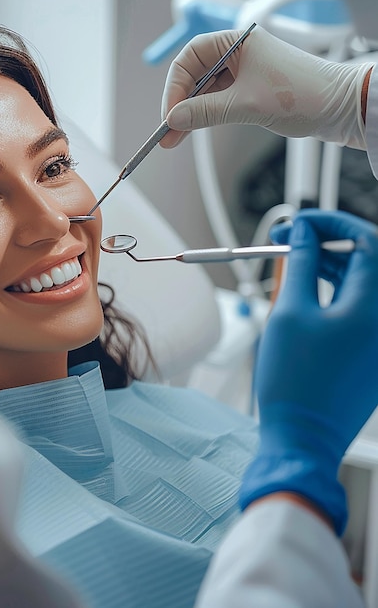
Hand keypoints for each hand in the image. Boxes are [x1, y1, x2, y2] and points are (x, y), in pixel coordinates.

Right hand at [159, 26, 372, 149]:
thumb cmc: (302, 94)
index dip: (175, 86)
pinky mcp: (247, 91)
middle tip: (165, 131)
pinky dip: (202, 117)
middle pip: (193, 76)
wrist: (338, 108)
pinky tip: (189, 131)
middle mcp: (237, 54)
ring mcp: (241, 73)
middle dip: (178, 104)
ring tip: (172, 138)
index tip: (169, 113)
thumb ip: (204, 112)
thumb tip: (172, 119)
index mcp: (237, 43)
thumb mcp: (245, 105)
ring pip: (202, 92)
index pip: (191, 58)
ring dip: (188, 114)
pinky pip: (215, 102)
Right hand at [241, 209, 377, 534]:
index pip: (365, 242)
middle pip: (366, 260)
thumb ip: (300, 265)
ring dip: (329, 265)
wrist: (304, 436)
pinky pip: (359, 307)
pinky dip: (335, 291)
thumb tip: (303, 235)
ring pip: (361, 283)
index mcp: (373, 305)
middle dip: (327, 242)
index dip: (331, 224)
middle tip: (288, 237)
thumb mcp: (290, 312)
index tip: (299, 221)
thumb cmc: (295, 380)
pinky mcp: (372, 352)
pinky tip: (306, 287)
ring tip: (291, 259)